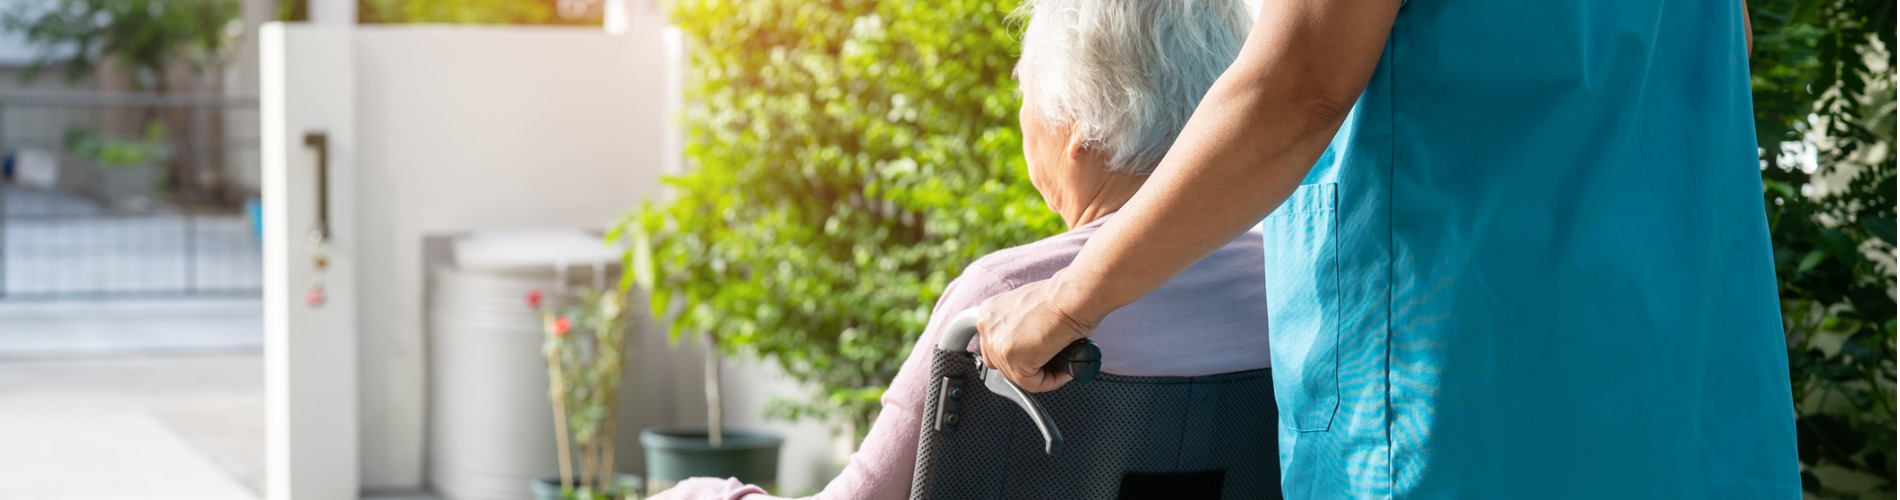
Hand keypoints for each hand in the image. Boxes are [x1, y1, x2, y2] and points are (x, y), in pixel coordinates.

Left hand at [977, 275, 1102, 392]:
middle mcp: (988, 327)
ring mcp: (998, 344)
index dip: (1017, 356)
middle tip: (1050, 364)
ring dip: (1041, 376)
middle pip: (1002, 364)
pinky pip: (1032, 384)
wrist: (1072, 296)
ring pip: (1017, 376)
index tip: (1035, 357)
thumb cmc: (1061, 297)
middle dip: (1028, 368)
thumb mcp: (1028, 307)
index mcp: (990, 313)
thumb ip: (1018, 326)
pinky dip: (1050, 382)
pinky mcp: (1014, 358)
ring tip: (1060, 368)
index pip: (994, 347)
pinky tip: (1063, 372)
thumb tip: (1026, 344)